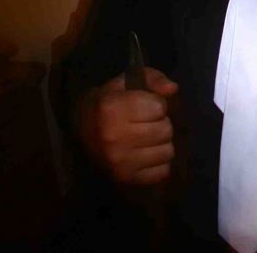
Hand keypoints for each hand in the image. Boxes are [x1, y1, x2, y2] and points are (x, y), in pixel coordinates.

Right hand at [80, 67, 177, 184]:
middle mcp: (114, 138)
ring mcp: (120, 162)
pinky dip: (158, 163)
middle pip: (165, 130)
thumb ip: (154, 79)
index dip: (156, 104)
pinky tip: (144, 154)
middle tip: (145, 124)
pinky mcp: (126, 178)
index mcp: (112, 109)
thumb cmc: (112, 102)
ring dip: (161, 144)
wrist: (83, 129)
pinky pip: (162, 171)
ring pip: (167, 151)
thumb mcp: (129, 81)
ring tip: (145, 138)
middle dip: (160, 124)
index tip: (144, 106)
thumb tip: (172, 88)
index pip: (159, 107)